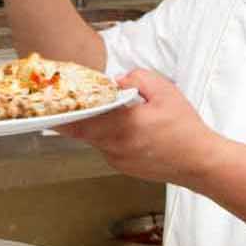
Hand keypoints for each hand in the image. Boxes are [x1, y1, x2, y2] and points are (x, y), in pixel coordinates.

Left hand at [56, 70, 221, 188]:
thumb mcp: (165, 92)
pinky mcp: (124, 167)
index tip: (45, 108)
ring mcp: (117, 160)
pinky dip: (107, 136)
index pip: (78, 121)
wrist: (201, 163)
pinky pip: (107, 147)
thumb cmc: (185, 130)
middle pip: (82, 130)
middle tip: (66, 103)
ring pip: (95, 139)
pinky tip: (122, 127)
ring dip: (95, 125)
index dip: (59, 114)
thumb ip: (137, 78)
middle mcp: (114, 147)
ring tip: (102, 111)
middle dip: (75, 115)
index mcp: (121, 127)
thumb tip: (117, 81)